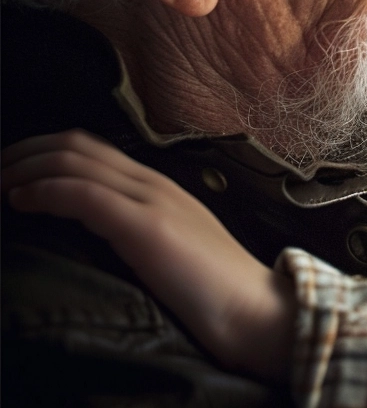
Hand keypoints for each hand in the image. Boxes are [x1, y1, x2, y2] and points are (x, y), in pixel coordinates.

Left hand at [2, 130, 295, 382]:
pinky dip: (45, 191)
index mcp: (159, 185)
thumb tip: (95, 235)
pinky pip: (85, 194)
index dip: (41, 151)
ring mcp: (151, 200)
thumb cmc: (213, 289)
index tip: (8, 173)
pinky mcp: (146, 227)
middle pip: (76, 145)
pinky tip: (21, 202)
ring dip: (24, 169)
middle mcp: (153, 182)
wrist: (254, 307)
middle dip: (23, 153)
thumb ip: (139, 230)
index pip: (91, 148)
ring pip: (75, 162)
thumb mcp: (171, 247)